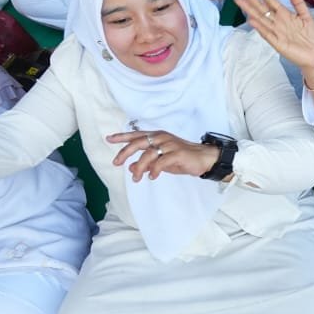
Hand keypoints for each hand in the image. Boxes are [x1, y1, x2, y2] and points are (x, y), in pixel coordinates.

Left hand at [103, 129, 218, 181]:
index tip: (109, 139)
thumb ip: (146, 162)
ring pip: (148, 153)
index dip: (122, 137)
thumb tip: (131, 167)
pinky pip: (161, 162)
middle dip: (125, 152)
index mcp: (157, 137)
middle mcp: (162, 138)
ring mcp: (169, 144)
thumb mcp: (161, 161)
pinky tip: (152, 177)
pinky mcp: (177, 153)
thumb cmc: (182, 159)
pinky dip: (154, 170)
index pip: (136, 135)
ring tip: (136, 178)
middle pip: (138, 142)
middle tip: (116, 163)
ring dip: (139, 167)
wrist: (204, 158)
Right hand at [233, 0, 313, 74]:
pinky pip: (267, 34)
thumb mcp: (306, 15)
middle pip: (260, 6)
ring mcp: (276, 32)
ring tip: (239, 0)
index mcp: (283, 14)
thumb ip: (298, 2)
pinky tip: (252, 20)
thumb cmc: (311, 36)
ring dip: (249, 10)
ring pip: (260, 18)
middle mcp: (276, 21)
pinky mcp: (278, 44)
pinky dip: (260, 27)